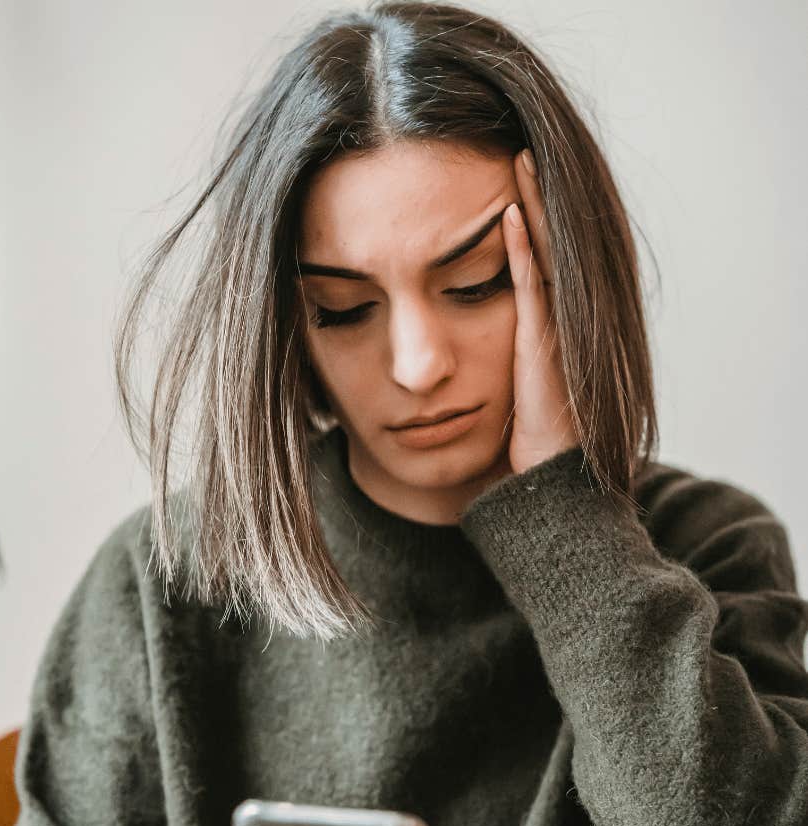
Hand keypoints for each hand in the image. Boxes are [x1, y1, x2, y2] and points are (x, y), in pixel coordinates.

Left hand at [501, 149, 579, 473]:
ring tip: (515, 156)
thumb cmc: (529, 451)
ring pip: (543, 254)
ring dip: (529, 204)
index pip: (537, 258)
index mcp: (549, 330)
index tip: (504, 176)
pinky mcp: (543, 347)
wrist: (552, 488)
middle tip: (513, 145)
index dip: (525, 216)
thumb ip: (497, 363)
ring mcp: (555, 332)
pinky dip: (521, 248)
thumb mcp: (510, 396)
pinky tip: (506, 211)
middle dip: (532, 194)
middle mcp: (558, 323)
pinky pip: (532, 287)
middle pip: (547, 243)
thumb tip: (458, 349)